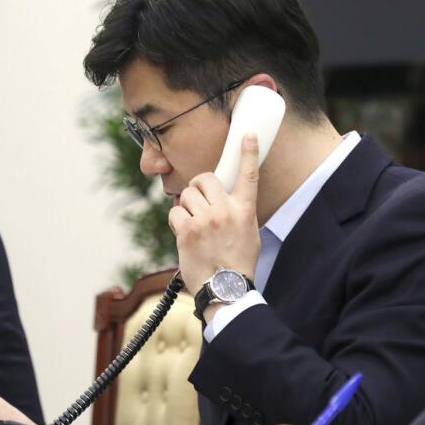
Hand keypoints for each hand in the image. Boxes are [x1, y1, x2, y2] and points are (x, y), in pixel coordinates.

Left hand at [170, 133, 261, 295]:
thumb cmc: (237, 263)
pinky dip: (177, 222)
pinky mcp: (187, 230)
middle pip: (205, 178)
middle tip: (199, 201)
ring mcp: (205, 220)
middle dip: (198, 187)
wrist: (225, 289)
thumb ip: (237, 211)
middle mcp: (226, 211)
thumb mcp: (248, 233)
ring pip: (186, 194)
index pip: (249, 175)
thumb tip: (223, 198)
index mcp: (244, 210)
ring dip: (187, 206)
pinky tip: (186, 235)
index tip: (246, 135)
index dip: (248, 152)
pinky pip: (175, 213)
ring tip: (195, 225)